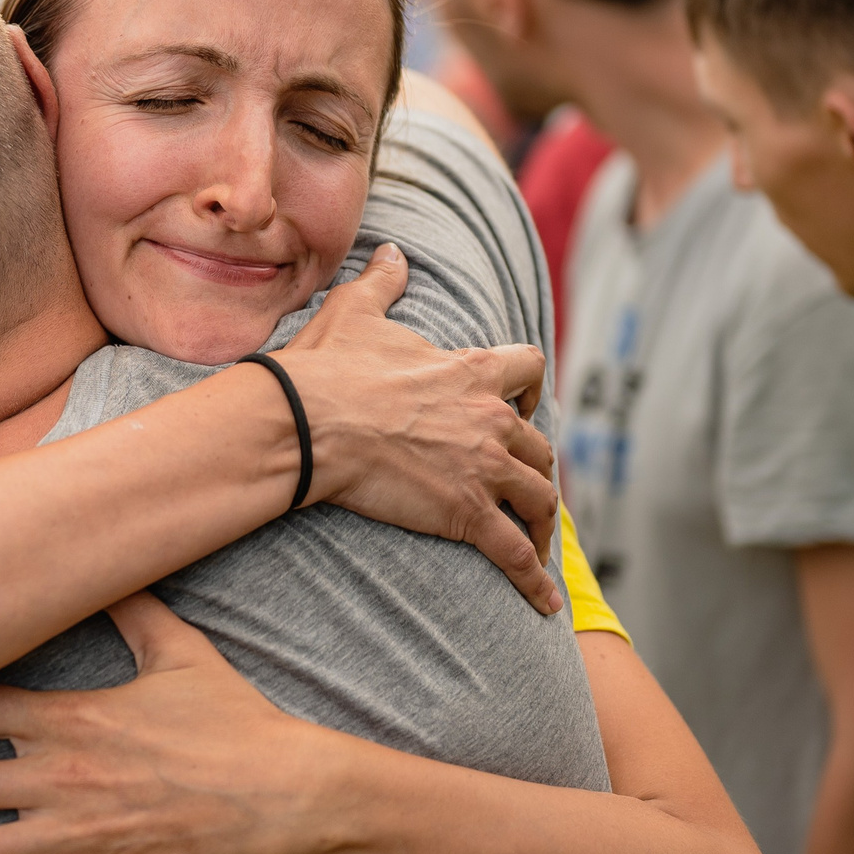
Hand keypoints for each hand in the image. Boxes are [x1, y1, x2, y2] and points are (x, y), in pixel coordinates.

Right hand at [272, 243, 561, 610]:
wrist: (309, 424)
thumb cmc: (328, 370)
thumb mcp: (358, 312)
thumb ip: (384, 282)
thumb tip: (392, 251)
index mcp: (471, 370)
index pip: (529, 368)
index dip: (530, 388)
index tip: (521, 405)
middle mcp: (490, 418)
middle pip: (540, 444)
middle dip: (537, 466)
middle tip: (524, 485)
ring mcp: (484, 468)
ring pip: (540, 498)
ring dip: (544, 524)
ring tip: (538, 548)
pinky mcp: (468, 513)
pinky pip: (514, 553)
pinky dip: (534, 580)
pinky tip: (542, 603)